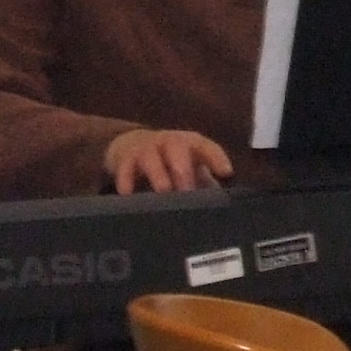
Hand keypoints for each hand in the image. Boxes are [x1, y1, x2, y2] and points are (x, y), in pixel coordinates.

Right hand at [105, 127, 232, 193]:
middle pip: (177, 148)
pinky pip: (124, 169)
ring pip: (151, 157)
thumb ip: (206, 185)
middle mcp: (169, 142)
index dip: (217, 158)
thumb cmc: (171, 162)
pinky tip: (128, 194)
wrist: (132, 146)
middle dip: (183, 168)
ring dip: (158, 174)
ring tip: (163, 191)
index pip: (206, 147)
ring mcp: (146, 149)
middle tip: (188, 190)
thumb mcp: (190, 168)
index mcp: (190, 144)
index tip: (226, 173)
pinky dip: (126, 180)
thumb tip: (223, 208)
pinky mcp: (125, 159)